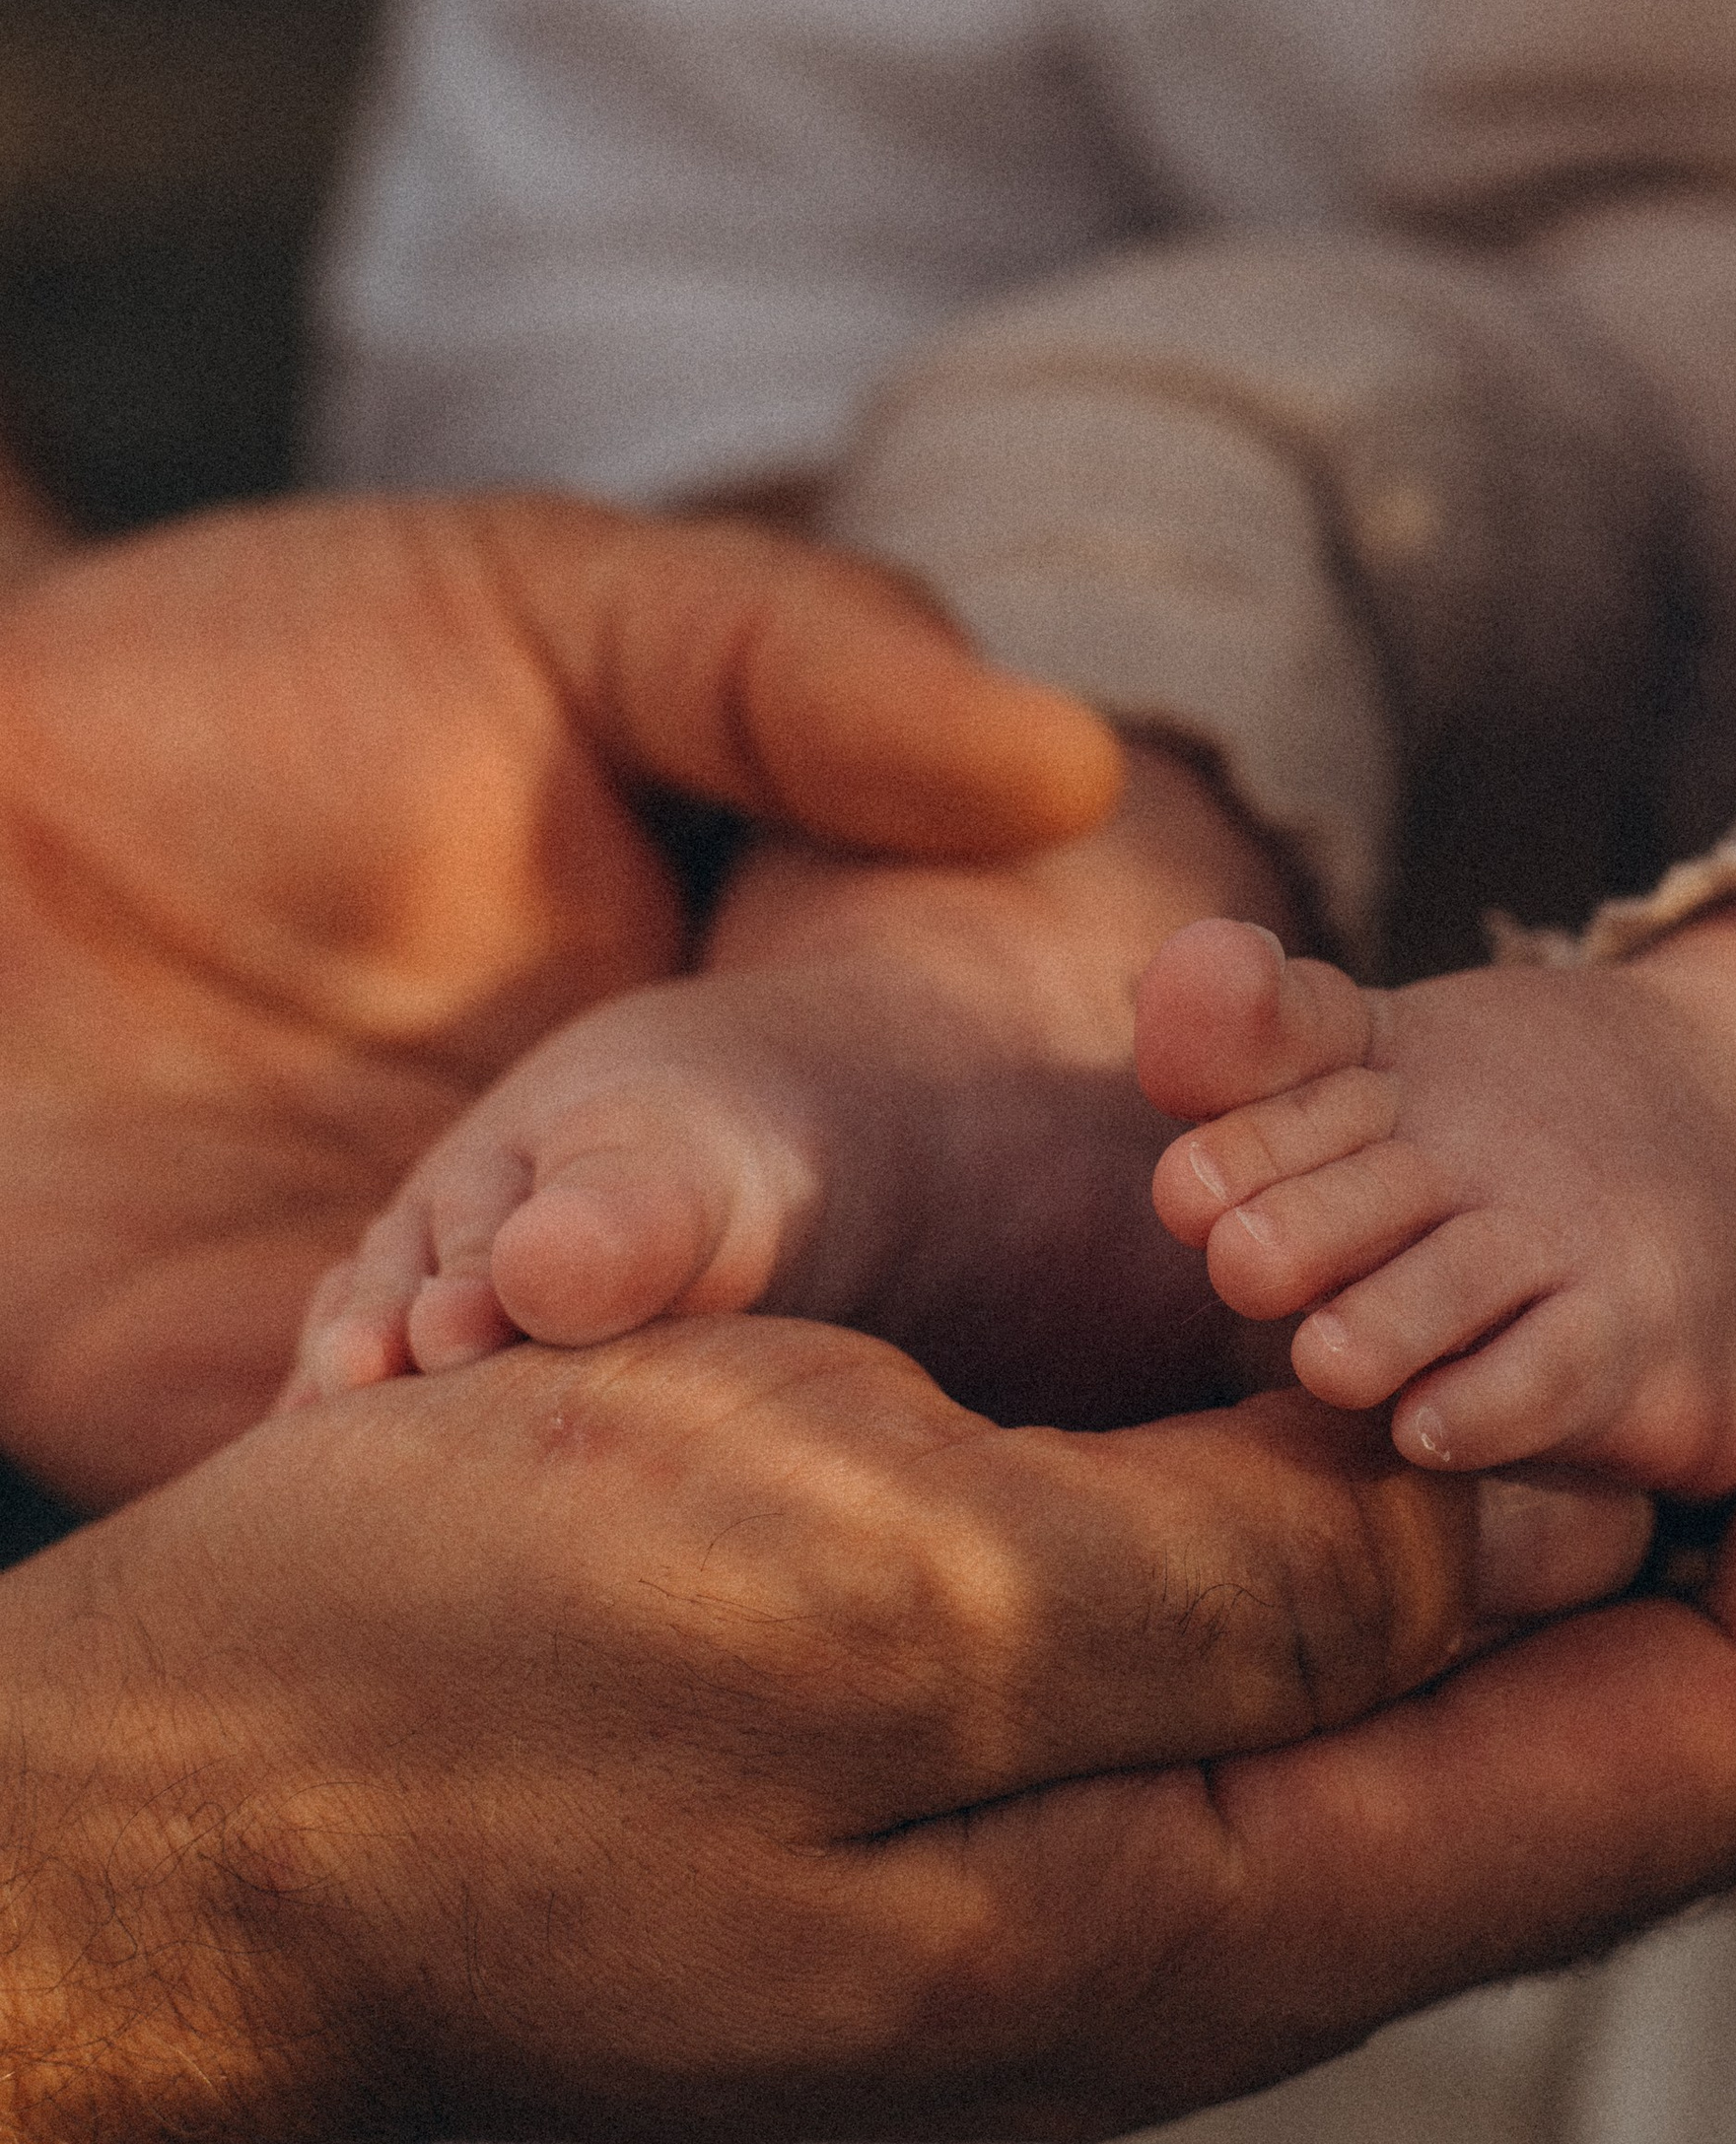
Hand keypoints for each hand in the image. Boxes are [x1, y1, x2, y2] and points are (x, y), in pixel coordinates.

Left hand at [0, 493, 1119, 1506]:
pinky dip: (413, 1506)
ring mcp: (468, 1359)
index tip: (1063, 1205)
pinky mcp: (271, 1439)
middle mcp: (643, 1243)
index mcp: (746, 1068)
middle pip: (811, 1367)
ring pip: (613, 1473)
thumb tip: (1079, 764)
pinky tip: (410, 1412)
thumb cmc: (249, 667)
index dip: (1019, 1219)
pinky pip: (385, 1536)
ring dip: (608, 1433)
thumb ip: (800, 668)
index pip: (934, 1185)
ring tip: (548, 1318)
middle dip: (804, 1359)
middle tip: (714, 1266)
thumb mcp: (559, 607)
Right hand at [0, 1097, 1735, 2143]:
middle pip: (1667, 1692)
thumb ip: (1265, 1569)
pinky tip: (1494, 1288)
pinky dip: (1477, 1425)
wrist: (167, 1824)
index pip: (1723, 1725)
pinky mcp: (1009, 1726)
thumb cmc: (462, 1692)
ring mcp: (1114, 1826)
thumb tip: (1572, 1489)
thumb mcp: (891, 1595)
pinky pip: (1336, 1597)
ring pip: (1516, 1636)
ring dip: (1704, 1422)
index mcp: (1233, 1904)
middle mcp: (1220, 1901)